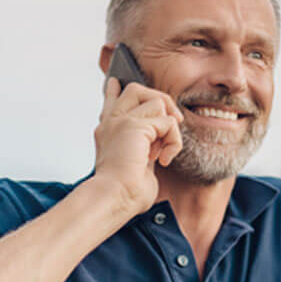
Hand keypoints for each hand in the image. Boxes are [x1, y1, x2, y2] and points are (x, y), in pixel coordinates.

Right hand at [92, 76, 182, 216]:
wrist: (114, 198)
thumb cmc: (125, 193)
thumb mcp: (136, 167)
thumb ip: (144, 150)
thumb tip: (160, 143)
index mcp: (107, 133)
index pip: (110, 103)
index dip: (113, 92)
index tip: (114, 83)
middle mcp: (111, 123)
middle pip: (135, 90)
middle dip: (160, 100)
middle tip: (172, 122)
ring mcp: (121, 121)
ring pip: (157, 101)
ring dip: (169, 129)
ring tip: (160, 152)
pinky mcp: (135, 126)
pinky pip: (168, 123)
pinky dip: (173, 142)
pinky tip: (163, 159)